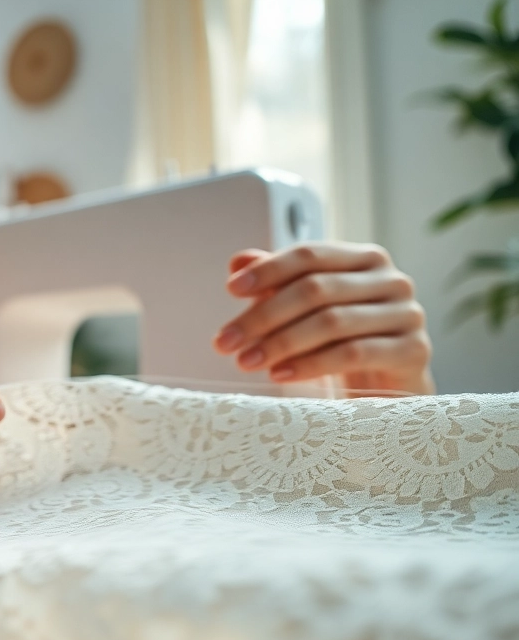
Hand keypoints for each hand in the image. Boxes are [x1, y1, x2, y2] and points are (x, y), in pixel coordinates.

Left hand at [213, 243, 434, 395]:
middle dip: (262, 316)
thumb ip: (276, 281)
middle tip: (225, 341)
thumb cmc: (342, 340)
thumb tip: (237, 262)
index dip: (268, 270)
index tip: (231, 290)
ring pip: (332, 322)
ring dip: (280, 343)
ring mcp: (406, 314)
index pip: (310, 255)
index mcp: (364, 259)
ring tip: (245, 362)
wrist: (389, 384)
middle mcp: (391, 280)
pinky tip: (279, 374)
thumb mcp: (306, 308)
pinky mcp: (413, 350)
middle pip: (315, 289)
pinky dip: (310, 364)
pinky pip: (353, 353)